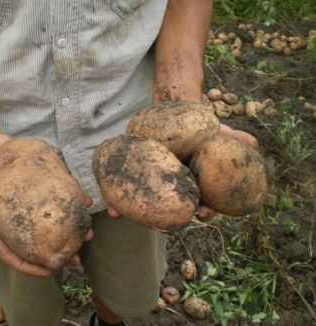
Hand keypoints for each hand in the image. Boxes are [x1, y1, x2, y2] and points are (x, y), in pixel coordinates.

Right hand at [0, 134, 91, 274]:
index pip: (11, 251)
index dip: (27, 265)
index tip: (47, 271)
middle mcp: (13, 217)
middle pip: (36, 241)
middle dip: (56, 252)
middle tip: (75, 257)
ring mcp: (28, 201)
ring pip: (50, 220)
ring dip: (69, 229)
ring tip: (87, 233)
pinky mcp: (37, 184)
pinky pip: (56, 194)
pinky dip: (71, 199)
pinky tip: (85, 201)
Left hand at [106, 124, 259, 220]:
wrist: (173, 108)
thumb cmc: (198, 126)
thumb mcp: (216, 131)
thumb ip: (233, 139)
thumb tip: (253, 144)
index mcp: (191, 182)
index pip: (199, 201)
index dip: (202, 209)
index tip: (204, 212)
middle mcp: (169, 185)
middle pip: (168, 207)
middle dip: (165, 218)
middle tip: (165, 223)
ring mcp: (150, 179)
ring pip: (143, 200)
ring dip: (131, 211)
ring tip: (118, 214)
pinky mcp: (133, 168)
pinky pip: (124, 183)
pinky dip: (116, 193)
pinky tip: (108, 203)